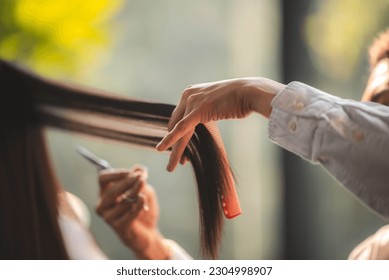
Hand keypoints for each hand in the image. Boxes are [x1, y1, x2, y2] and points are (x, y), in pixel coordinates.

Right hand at [96, 165, 169, 258]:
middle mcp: (103, 204)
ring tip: (144, 192)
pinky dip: (137, 205)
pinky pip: (128, 213)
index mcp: (105, 192)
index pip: (102, 179)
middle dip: (129, 182)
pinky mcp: (118, 227)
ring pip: (121, 201)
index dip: (117, 174)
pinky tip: (142, 199)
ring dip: (135, 193)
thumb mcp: (143, 189)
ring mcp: (108, 217)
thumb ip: (140, 178)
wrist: (148, 231)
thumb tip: (139, 168)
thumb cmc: (142, 207)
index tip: (132, 172)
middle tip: (142, 178)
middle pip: (112, 190)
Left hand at [156, 77, 284, 170]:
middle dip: (174, 144)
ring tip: (171, 167)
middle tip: (175, 162)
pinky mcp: (198, 110)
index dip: (176, 135)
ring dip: (174, 150)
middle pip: (175, 124)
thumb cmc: (239, 99)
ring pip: (178, 130)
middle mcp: (188, 95)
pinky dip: (171, 140)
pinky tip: (162, 149)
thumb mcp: (217, 103)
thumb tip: (207, 116)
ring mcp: (192, 101)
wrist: (249, 92)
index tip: (180, 151)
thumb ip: (206, 109)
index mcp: (191, 92)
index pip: (179, 117)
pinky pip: (182, 129)